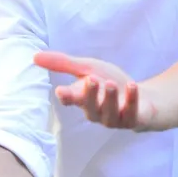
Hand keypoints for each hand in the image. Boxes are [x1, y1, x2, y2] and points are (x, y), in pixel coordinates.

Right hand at [33, 50, 157, 130]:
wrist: (142, 96)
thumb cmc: (110, 81)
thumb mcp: (88, 68)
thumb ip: (63, 64)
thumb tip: (34, 56)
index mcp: (83, 100)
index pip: (71, 100)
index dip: (67, 97)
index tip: (61, 91)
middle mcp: (97, 112)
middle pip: (90, 107)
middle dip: (90, 94)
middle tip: (91, 79)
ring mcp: (115, 119)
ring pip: (109, 114)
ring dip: (109, 98)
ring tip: (110, 84)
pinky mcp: (133, 120)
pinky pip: (131, 113)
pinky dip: (131, 100)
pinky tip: (132, 86)